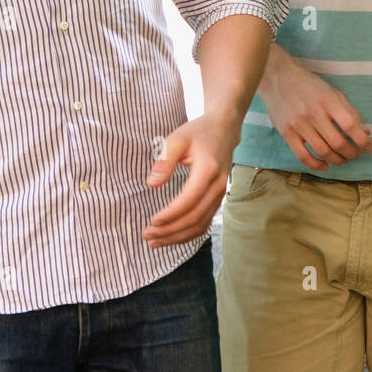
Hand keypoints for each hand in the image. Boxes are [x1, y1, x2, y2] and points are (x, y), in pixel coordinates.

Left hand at [142, 111, 239, 247]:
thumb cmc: (198, 133)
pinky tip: (172, 237)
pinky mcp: (218, 199)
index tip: (152, 221)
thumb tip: (151, 184)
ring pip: (200, 224)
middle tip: (147, 235)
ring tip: (155, 241)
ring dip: (177, 236)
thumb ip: (164, 160)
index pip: (189, 200)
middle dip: (170, 230)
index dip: (171, 214)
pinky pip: (205, 222)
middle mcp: (218, 186)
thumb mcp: (177, 139)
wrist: (223, 130)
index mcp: (208, 170)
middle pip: (195, 217)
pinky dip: (188, 233)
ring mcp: (221, 194)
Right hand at [260, 48, 371, 169]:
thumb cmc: (308, 84)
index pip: (350, 126)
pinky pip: (303, 156)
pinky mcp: (286, 133)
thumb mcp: (332, 91)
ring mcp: (298, 124)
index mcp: (328, 100)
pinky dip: (316, 165)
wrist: (277, 77)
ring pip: (323, 151)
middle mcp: (313, 113)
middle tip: (355, 154)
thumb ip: (350, 111)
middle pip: (338, 142)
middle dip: (352, 153)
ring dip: (337, 160)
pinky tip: (325, 165)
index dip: (363, 141)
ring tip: (343, 159)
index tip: (369, 148)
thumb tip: (366, 133)